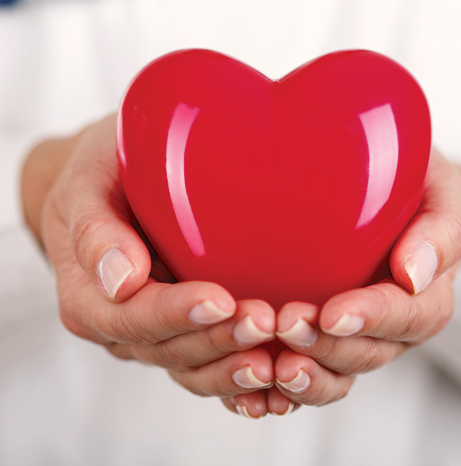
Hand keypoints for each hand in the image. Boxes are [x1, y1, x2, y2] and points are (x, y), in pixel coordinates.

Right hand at [21, 115, 279, 415]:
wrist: (112, 189)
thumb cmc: (103, 180)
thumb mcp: (86, 187)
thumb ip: (95, 231)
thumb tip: (120, 279)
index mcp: (88, 298)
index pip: (132, 317)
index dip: (177, 314)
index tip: (220, 300)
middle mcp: (120, 326)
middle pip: (168, 349)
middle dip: (218, 340)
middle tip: (264, 322)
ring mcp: (153, 334)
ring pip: (192, 367)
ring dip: (233, 364)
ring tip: (275, 360)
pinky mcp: (182, 331)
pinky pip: (207, 366)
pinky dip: (237, 378)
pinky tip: (272, 379)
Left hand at [271, 148, 460, 407]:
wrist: (397, 201)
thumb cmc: (418, 195)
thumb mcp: (441, 196)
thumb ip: (440, 231)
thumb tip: (412, 274)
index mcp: (426, 297)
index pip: (408, 317)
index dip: (372, 319)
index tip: (334, 315)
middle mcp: (391, 326)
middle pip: (366, 352)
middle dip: (327, 346)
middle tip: (287, 326)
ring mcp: (357, 335)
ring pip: (337, 371)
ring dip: (307, 371)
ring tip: (273, 364)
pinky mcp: (325, 337)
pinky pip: (311, 369)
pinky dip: (286, 383)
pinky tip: (259, 377)